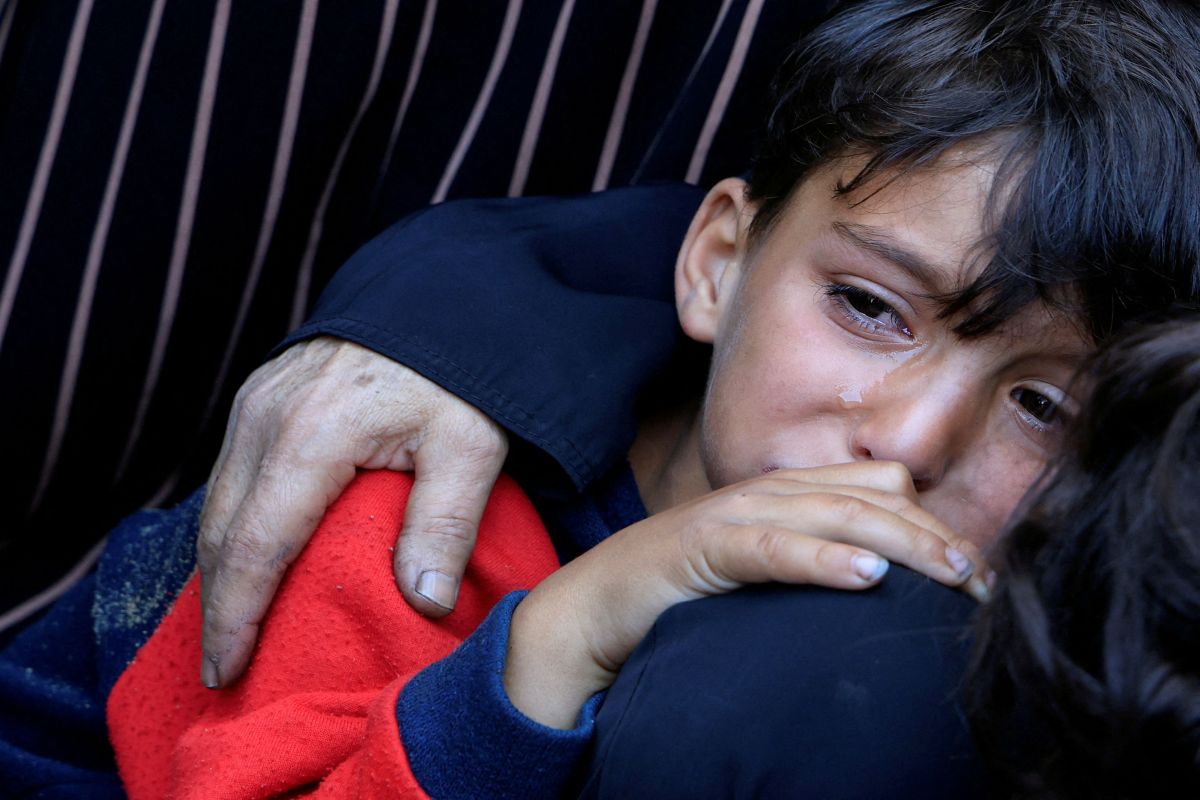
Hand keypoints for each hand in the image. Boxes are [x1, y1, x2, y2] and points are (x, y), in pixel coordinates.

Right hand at [198, 337, 506, 687]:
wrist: (438, 295)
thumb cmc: (458, 373)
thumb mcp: (470, 445)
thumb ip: (445, 523)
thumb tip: (424, 603)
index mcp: (311, 437)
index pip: (256, 546)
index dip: (237, 615)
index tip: (228, 669)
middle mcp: (265, 420)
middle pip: (221, 531)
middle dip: (217, 605)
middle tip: (224, 667)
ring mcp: (255, 403)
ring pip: (216, 503)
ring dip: (218, 568)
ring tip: (231, 626)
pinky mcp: (259, 396)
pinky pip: (228, 475)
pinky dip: (229, 526)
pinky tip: (245, 559)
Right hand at [504, 461, 991, 727]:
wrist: (596, 606)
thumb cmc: (684, 596)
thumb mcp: (762, 575)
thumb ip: (812, 564)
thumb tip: (881, 588)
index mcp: (785, 496)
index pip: (879, 488)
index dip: (935, 523)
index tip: (980, 573)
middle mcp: (768, 493)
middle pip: (873, 498)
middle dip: (937, 536)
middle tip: (985, 581)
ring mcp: (735, 515)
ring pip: (837, 515)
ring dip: (904, 544)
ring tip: (952, 574)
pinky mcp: (704, 547)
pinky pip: (773, 548)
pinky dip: (823, 560)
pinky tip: (867, 578)